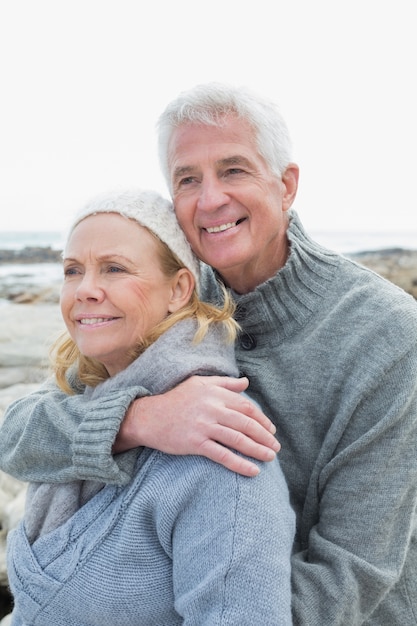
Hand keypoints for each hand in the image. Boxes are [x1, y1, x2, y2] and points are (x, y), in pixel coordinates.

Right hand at [114, 376, 279, 475]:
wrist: (149, 417)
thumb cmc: (176, 399)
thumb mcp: (199, 384)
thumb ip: (224, 383)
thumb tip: (246, 382)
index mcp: (214, 393)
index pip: (246, 407)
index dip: (262, 419)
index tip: (271, 430)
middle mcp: (211, 408)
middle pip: (246, 423)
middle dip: (264, 436)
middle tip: (276, 447)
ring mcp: (203, 426)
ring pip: (237, 439)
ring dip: (257, 449)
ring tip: (270, 458)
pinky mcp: (195, 443)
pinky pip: (222, 455)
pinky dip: (239, 463)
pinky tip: (253, 470)